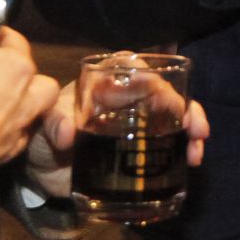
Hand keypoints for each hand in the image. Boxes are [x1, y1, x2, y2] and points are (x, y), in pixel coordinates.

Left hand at [26, 77, 211, 198]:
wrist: (42, 170)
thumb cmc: (43, 133)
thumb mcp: (45, 122)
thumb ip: (54, 123)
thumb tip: (68, 133)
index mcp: (105, 83)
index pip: (134, 69)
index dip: (153, 79)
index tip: (162, 94)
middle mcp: (127, 99)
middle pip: (163, 93)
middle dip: (184, 107)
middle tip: (194, 128)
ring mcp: (137, 125)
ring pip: (173, 117)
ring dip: (191, 127)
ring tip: (197, 148)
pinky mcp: (140, 151)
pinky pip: (169, 144)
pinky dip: (185, 149)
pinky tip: (193, 160)